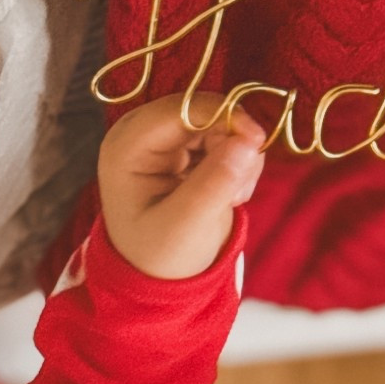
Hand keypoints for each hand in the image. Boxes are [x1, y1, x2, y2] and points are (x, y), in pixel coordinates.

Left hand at [97, 96, 265, 280]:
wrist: (160, 274)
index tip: (257, 140)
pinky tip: (229, 193)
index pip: (181, 108)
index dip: (223, 114)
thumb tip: (248, 141)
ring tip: (231, 198)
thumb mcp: (187, 226)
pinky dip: (238, 160)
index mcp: (127, 147)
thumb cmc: (162, 255)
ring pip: (220, 121)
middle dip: (233, 142)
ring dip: (239, 155)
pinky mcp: (185, 145)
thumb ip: (215, 184)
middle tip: (239, 189)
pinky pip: (225, 134)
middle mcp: (142, 133)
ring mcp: (164, 137)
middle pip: (203, 110)